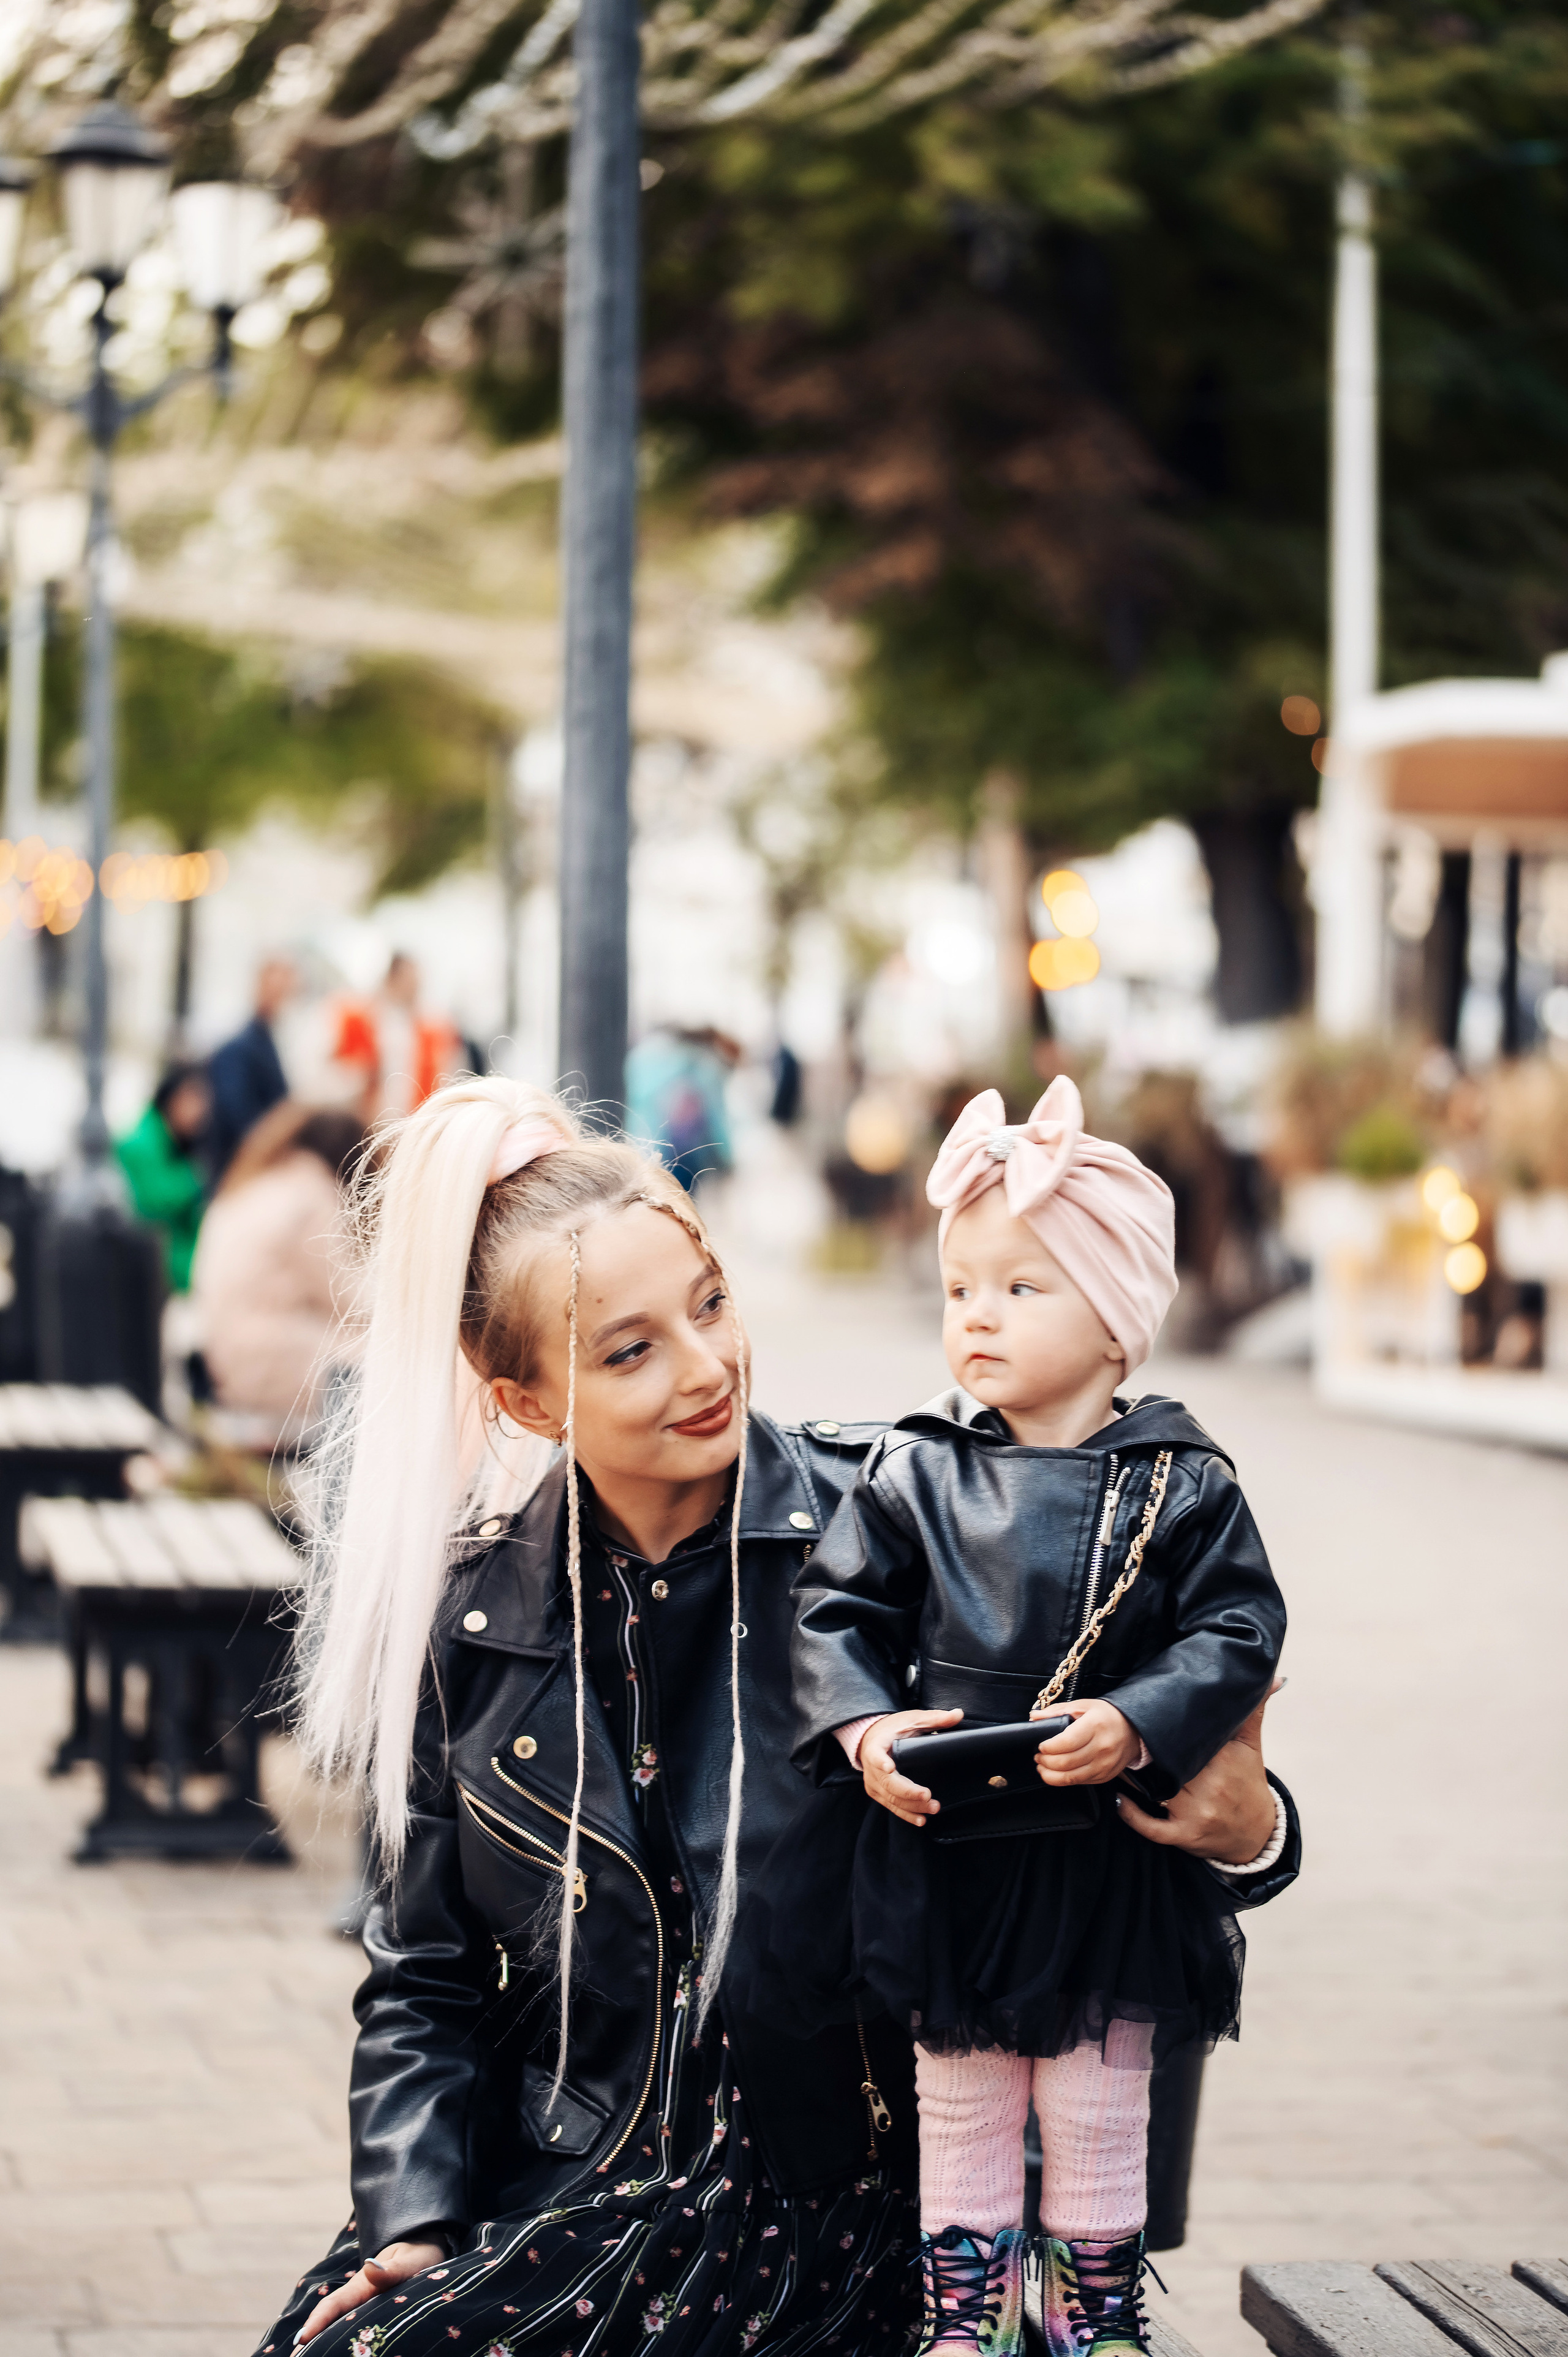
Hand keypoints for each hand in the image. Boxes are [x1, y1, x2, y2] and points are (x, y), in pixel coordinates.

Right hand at [294, 2240, 447, 2344]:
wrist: (424, 2248)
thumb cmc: (419, 2256)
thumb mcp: (411, 2260)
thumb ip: (393, 2269)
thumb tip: (370, 2267)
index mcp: (364, 2283)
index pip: (335, 2305)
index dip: (318, 2322)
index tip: (302, 2340)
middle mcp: (358, 2296)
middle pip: (329, 2320)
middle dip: (311, 2341)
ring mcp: (362, 2305)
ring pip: (338, 2326)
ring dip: (322, 2343)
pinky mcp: (370, 2313)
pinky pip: (351, 2329)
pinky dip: (339, 2342)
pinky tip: (333, 2353)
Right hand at [860, 1708, 962, 1827]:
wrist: (871, 1738)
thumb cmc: (893, 1728)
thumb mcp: (912, 1719)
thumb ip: (934, 1719)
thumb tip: (958, 1714)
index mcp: (876, 1746)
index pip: (876, 1754)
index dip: (881, 1762)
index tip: (890, 1768)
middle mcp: (872, 1768)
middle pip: (888, 1784)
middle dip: (909, 1792)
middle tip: (929, 1797)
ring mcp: (873, 1783)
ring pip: (891, 1799)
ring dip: (912, 1806)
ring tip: (933, 1808)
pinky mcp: (878, 1793)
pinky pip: (891, 1806)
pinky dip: (906, 1814)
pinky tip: (921, 1820)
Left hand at [1032, 1698, 1140, 1786]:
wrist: (1133, 1730)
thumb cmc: (1105, 1715)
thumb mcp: (1083, 1705)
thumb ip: (1057, 1711)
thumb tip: (1034, 1717)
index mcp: (1095, 1725)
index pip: (1067, 1742)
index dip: (1049, 1747)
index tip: (1040, 1746)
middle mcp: (1102, 1747)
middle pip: (1066, 1762)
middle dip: (1046, 1761)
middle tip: (1038, 1756)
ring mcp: (1105, 1764)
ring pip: (1072, 1777)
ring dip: (1051, 1775)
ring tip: (1042, 1767)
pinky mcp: (1105, 1776)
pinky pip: (1080, 1782)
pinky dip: (1064, 1780)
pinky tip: (1056, 1773)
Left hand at [1116, 1681, 1280, 1864]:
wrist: (1256, 1834)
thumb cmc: (1248, 1783)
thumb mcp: (1251, 1746)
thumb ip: (1253, 1711)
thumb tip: (1274, 1677)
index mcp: (1223, 1760)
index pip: (1187, 1738)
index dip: (1164, 1726)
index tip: (1145, 1713)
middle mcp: (1210, 1787)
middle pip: (1167, 1763)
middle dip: (1145, 1751)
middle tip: (1119, 1733)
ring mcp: (1196, 1813)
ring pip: (1154, 1790)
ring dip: (1132, 1777)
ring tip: (1113, 1758)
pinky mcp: (1185, 1835)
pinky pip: (1152, 1827)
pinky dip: (1131, 1814)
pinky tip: (1119, 1798)